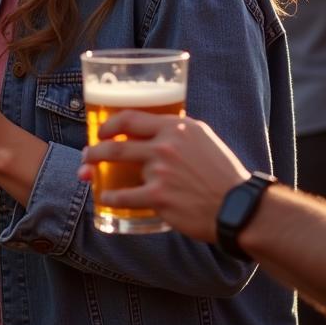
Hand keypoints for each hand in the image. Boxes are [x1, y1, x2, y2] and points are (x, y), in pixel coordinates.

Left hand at [77, 111, 249, 242]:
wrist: (237, 206)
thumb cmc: (222, 173)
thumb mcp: (203, 138)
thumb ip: (177, 132)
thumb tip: (154, 130)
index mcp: (176, 127)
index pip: (131, 117)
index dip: (110, 123)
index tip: (101, 130)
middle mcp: (166, 145)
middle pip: (116, 143)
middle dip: (95, 148)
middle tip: (88, 153)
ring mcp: (160, 171)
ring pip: (118, 167)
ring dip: (97, 170)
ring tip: (89, 175)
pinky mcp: (159, 197)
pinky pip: (125, 196)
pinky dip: (111, 197)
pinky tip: (106, 197)